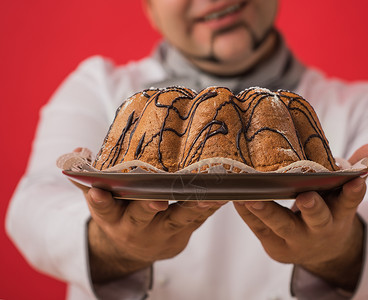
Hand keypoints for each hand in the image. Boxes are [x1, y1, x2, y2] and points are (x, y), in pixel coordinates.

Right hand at [83, 188, 225, 282]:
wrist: (136, 247)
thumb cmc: (119, 214)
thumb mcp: (101, 200)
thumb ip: (87, 178)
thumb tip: (76, 154)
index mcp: (111, 217)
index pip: (102, 208)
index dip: (100, 201)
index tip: (99, 193)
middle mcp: (135, 227)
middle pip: (140, 216)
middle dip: (147, 207)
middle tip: (156, 199)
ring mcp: (162, 231)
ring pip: (177, 218)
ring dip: (191, 207)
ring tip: (205, 196)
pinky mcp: (184, 231)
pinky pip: (198, 219)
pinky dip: (210, 207)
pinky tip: (224, 195)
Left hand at [234, 141, 367, 290]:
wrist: (317, 247)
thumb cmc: (329, 208)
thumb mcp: (347, 189)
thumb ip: (365, 164)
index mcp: (341, 213)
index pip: (350, 202)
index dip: (354, 192)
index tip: (357, 180)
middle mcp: (320, 229)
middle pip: (317, 219)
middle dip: (313, 209)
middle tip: (306, 197)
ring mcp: (295, 239)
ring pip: (281, 225)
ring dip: (267, 211)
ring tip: (253, 197)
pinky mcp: (272, 244)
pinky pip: (258, 227)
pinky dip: (247, 212)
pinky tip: (236, 197)